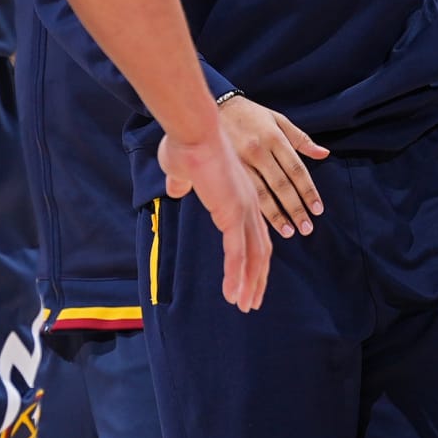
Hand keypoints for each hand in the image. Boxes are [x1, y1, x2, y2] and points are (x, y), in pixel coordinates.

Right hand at [158, 125, 270, 311]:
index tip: (250, 277)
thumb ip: (182, 183)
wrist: (192, 131)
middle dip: (257, 278)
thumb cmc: (186, 145)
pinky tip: (233, 294)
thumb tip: (176, 188)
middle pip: (261, 250)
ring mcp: (243, 211)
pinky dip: (237, 275)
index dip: (254, 258)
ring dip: (248, 284)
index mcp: (240, 195)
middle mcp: (248, 205)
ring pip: (252, 257)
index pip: (254, 234)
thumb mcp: (182, 170)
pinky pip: (237, 253)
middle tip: (252, 301)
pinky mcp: (232, 215)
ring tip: (244, 305)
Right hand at [217, 93, 327, 237]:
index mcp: (274, 137)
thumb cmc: (250, 114)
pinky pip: (244, 192)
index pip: (296, 169)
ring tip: (289, 231)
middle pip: (282, 184)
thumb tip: (324, 154)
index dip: (308, 191)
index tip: (318, 209)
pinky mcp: (227, 169)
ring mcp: (241, 161)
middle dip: (296, 208)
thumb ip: (301, 139)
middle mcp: (259, 150)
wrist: (214, 106)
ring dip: (277, 215)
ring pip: (262, 193)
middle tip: (307, 228)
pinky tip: (262, 224)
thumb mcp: (278, 119)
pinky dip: (256, 209)